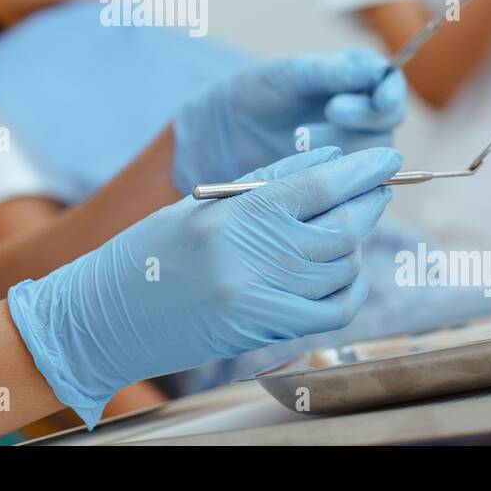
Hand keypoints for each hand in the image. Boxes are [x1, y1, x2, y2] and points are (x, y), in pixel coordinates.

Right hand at [7, 145, 401, 426]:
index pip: (316, 186)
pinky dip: (349, 289)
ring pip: (339, 268)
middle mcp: (248, 258)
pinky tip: (347, 272)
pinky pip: (331, 311)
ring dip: (356, 243)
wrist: (104, 318)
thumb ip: (264, 182)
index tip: (386, 157)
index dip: (359, 170)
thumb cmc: (147, 252)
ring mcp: (258, 300)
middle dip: (369, 202)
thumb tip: (327, 160)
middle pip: (339, 227)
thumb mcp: (200, 205)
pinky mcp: (262, 332)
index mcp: (230, 215)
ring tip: (352, 225)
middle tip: (380, 186)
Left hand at [169, 48, 405, 193]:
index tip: (368, 101)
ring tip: (299, 137)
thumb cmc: (254, 92)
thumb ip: (330, 73)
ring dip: (340, 145)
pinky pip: (350, 181)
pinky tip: (301, 163)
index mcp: (354, 79)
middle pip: (386, 123)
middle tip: (331, 112)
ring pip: (371, 154)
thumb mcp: (289, 75)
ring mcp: (350, 147)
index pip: (389, 86)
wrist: (222, 132)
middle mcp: (360, 113)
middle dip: (361, 118)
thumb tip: (375, 71)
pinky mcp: (336, 177)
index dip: (387, 94)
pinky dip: (329, 172)